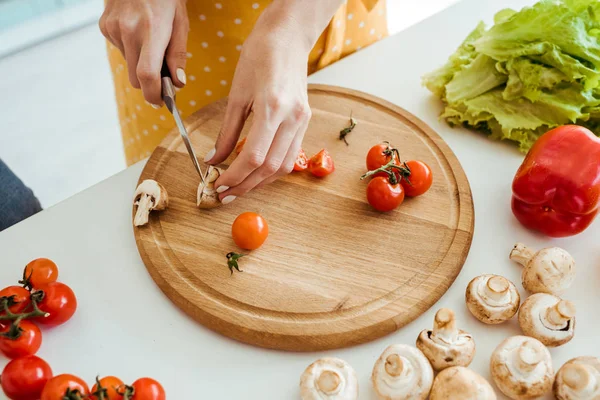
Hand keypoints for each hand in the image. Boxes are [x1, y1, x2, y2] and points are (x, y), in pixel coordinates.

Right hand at [99, 0, 188, 105]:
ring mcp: (113, 28)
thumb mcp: (181, 22)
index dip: (154, 94)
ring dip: (140, 63)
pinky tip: (137, 31)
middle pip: (135, 78)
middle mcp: (128, 30)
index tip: (161, 102)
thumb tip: (178, 83)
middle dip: (149, 83)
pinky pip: (120, 50)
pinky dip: (131, 49)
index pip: (147, 75)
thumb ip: (178, 54)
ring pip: (128, 65)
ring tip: (151, 41)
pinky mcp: (104, 26)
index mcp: (152, 30)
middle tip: (163, 75)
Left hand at [204, 5, 317, 203]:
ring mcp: (302, 121)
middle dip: (245, 185)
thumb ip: (226, 132)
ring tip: (239, 188)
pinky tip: (256, 173)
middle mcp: (292, 118)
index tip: (217, 185)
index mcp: (272, 107)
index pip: (253, 156)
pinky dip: (271, 170)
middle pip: (269, 167)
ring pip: (283, 167)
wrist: (288, 38)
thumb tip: (213, 160)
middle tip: (224, 195)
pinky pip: (290, 156)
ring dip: (260, 182)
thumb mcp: (236, 95)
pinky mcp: (305, 122)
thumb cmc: (258, 57)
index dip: (234, 176)